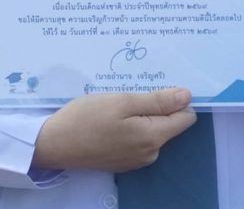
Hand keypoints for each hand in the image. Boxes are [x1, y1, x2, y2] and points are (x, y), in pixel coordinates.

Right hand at [31, 87, 195, 172]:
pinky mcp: (123, 160)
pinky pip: (139, 137)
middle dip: (158, 104)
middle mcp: (150, 153)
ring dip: (143, 113)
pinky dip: (132, 123)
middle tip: (134, 88)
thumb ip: (158, 101)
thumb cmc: (88, 117)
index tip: (161, 84)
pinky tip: (114, 114)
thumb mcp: (123, 101)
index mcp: (153, 138)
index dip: (177, 98)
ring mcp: (136, 159)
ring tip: (121, 99)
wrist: (55, 143)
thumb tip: (188, 97)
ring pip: (153, 129)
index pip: (185, 117)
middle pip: (169, 123)